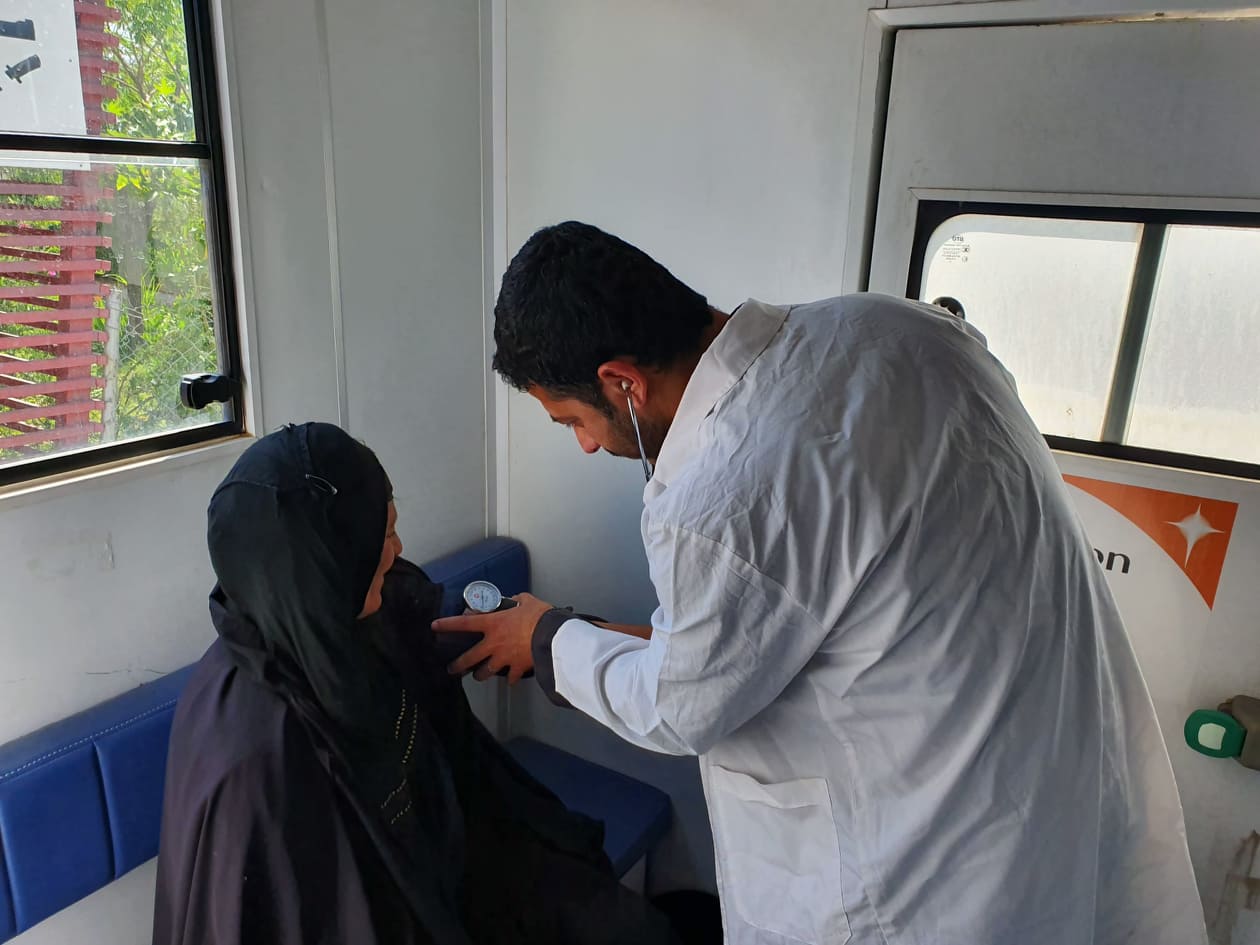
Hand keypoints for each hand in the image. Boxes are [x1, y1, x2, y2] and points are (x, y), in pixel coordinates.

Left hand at [431, 593, 553, 683]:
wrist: (553, 636)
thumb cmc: (539, 617)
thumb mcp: (527, 601)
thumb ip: (518, 600)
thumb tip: (517, 599)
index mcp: (493, 624)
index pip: (464, 623)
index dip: (447, 625)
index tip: (435, 626)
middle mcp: (494, 643)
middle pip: (469, 657)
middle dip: (458, 665)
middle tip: (452, 669)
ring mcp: (504, 658)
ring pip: (485, 672)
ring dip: (480, 674)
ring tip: (478, 676)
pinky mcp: (517, 668)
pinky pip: (510, 677)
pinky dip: (510, 678)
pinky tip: (510, 679)